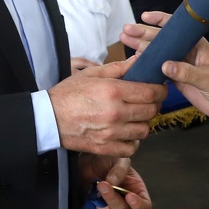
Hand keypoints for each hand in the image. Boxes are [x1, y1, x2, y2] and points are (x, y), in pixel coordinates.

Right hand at [47, 58, 166, 156]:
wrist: (48, 118)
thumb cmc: (68, 94)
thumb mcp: (91, 74)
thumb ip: (118, 68)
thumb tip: (139, 61)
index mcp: (113, 91)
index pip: (151, 92)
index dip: (160, 90)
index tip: (160, 88)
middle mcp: (116, 113)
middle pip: (151, 111)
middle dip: (154, 104)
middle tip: (148, 100)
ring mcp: (111, 133)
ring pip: (144, 130)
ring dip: (144, 122)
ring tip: (136, 116)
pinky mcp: (105, 147)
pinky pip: (131, 147)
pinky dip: (133, 141)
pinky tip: (126, 132)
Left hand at [79, 154, 152, 208]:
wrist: (89, 159)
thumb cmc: (109, 158)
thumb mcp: (119, 158)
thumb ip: (120, 169)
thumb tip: (113, 183)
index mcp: (136, 190)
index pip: (145, 206)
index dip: (139, 205)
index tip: (129, 196)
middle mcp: (124, 201)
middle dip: (113, 198)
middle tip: (103, 184)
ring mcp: (109, 207)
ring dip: (103, 207)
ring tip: (96, 190)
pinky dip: (91, 208)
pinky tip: (89, 194)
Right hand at [120, 11, 208, 123]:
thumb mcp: (207, 79)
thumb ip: (187, 73)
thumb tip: (165, 65)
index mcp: (197, 45)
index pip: (176, 27)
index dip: (160, 20)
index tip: (145, 16)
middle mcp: (187, 51)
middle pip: (162, 39)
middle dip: (144, 33)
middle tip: (126, 31)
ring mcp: (181, 64)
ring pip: (159, 53)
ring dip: (142, 47)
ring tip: (125, 41)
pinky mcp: (178, 78)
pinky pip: (160, 69)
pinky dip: (148, 65)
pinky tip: (136, 62)